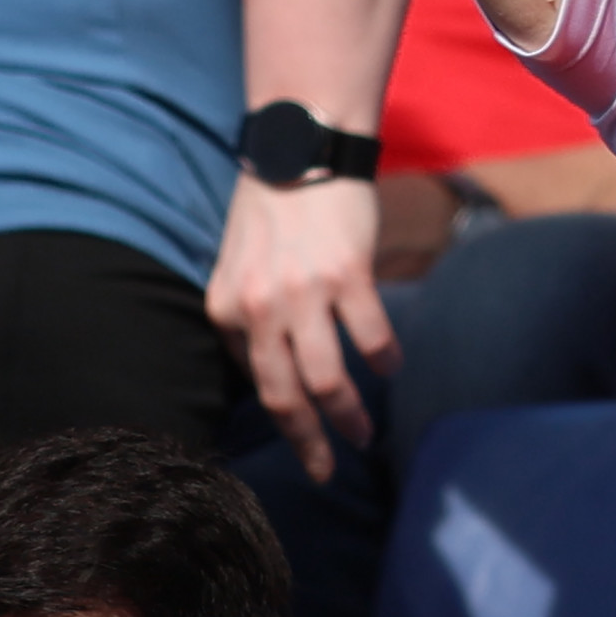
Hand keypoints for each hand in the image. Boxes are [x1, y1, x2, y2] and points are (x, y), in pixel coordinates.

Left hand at [205, 172, 396, 483]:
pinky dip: (383, 360)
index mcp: (225, 309)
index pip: (253, 383)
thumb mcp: (235, 266)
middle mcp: (258, 308)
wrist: (300, 146)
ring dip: (348, 417)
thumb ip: (245, 317)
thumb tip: (269, 371)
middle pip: (285, 397)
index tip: (302, 441)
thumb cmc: (270, 208)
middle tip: (327, 470)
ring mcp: (304, 293)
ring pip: (327, 380)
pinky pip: (370, 336)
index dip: (281, 418)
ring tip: (364, 435)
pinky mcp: (347, 274)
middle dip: (309, 443)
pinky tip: (391, 368)